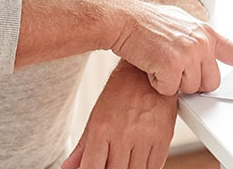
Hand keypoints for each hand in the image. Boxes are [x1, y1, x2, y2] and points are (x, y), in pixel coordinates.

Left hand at [62, 62, 176, 168]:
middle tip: (108, 165)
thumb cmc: (120, 92)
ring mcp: (145, 138)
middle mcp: (124, 135)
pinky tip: (138, 163)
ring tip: (122, 162)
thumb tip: (69, 166)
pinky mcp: (163, 138)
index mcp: (102, 129)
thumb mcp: (96, 117)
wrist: (146, 72)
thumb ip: (83, 146)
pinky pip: (155, 166)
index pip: (92, 166)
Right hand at [109, 0, 232, 95]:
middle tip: (172, 68)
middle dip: (191, 82)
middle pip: (209, 83)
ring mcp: (189, 53)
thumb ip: (196, 38)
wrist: (123, 19)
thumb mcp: (179, 24)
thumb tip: (204, 53)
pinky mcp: (172, 64)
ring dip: (172, 83)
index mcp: (207, 32)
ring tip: (158, 62)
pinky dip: (158, 85)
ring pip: (190, 89)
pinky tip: (150, 67)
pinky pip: (171, 91)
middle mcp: (202, 42)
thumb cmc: (144, 23)